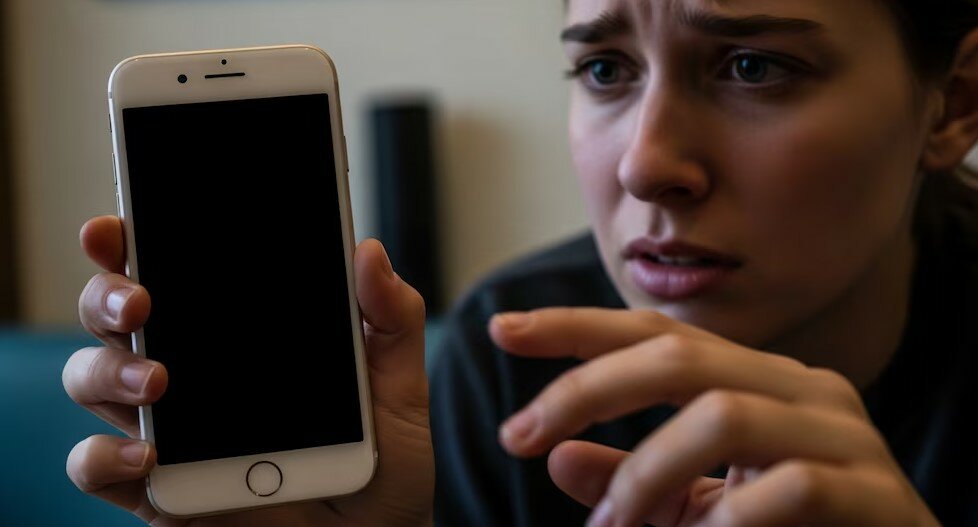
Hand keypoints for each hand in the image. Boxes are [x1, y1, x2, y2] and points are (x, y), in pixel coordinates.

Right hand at [63, 216, 433, 526]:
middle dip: (109, 294)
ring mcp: (170, 430)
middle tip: (142, 299)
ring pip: (95, 378)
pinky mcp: (158, 489)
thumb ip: (390, 322)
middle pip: (117, 316)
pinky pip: (97, 468)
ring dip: (110, 368)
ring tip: (159, 382)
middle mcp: (191, 373)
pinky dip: (103, 459)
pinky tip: (146, 459)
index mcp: (239, 336)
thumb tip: (370, 252)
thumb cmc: (381, 462)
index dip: (136, 243)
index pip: (178, 274)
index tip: (122, 224)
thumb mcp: (398, 388)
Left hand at [490, 308, 939, 526]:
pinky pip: (787, 489)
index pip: (654, 333)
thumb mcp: (691, 505)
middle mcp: (798, 387)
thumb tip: (554, 453)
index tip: (500, 328)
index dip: (575, 326)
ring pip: (722, 414)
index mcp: (755, 378)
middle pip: (676, 355)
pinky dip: (725, 520)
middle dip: (585, 389)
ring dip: (645, 473)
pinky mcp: (872, 492)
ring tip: (610, 526)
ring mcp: (841, 435)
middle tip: (516, 435)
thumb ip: (629, 477)